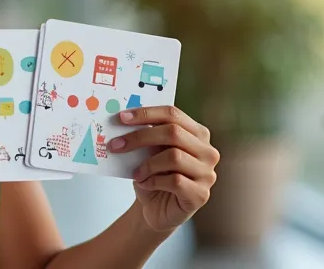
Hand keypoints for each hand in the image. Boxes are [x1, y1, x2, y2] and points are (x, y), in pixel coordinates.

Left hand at [109, 106, 218, 233]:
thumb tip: (124, 121)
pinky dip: (154, 181)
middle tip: (116, 145)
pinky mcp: (201, 195)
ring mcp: (207, 174)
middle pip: (173, 133)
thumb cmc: (154, 177)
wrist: (157, 210)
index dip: (146, 113)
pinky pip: (175, 181)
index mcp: (198, 133)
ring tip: (135, 173)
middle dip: (140, 137)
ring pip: (174, 157)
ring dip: (147, 164)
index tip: (122, 117)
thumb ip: (146, 136)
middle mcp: (208, 151)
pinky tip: (146, 185)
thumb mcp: (149, 152)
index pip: (173, 114)